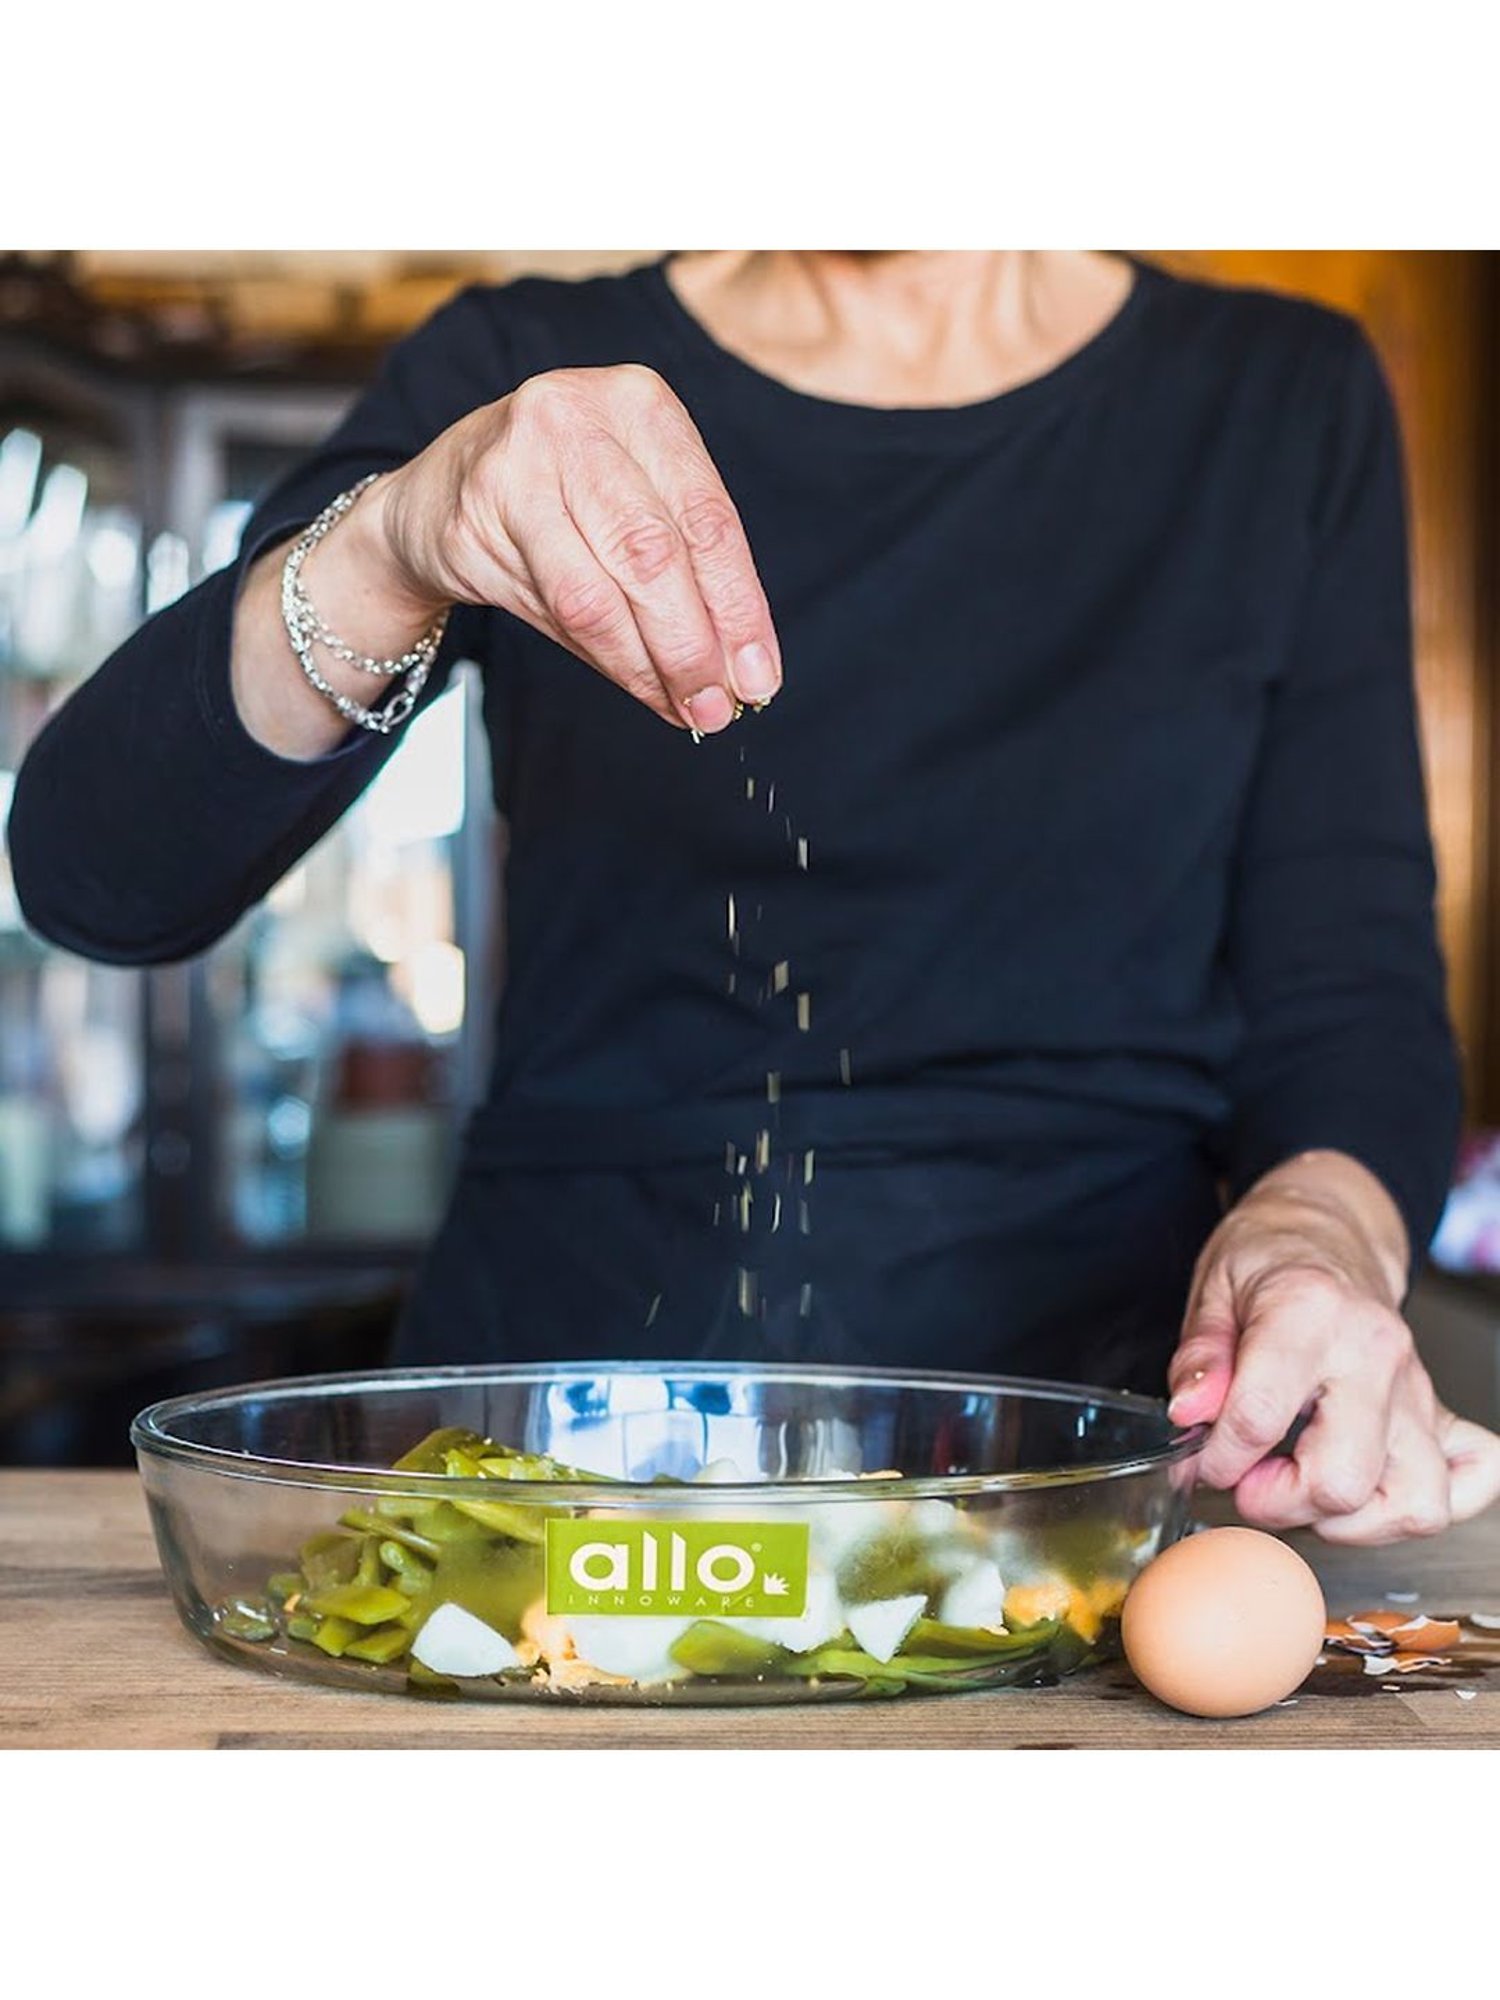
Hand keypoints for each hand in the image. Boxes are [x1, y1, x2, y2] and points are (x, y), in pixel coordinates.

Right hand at [375, 364, 781, 734]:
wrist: (442, 494)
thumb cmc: (566, 498)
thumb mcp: (638, 504)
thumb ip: (690, 572)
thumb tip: (743, 670)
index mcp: (640, 403)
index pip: (707, 518)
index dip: (740, 607)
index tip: (761, 676)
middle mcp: (577, 418)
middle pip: (655, 555)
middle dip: (695, 646)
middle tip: (721, 708)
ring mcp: (517, 464)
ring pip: (600, 593)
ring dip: (651, 666)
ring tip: (687, 709)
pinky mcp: (474, 516)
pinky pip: (555, 608)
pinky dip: (608, 660)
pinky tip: (638, 686)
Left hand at [1167, 1151, 1499, 1542]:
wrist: (1329, 1235)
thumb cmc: (1270, 1260)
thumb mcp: (1212, 1290)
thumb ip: (1199, 1359)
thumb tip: (1190, 1416)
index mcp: (1310, 1312)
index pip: (1260, 1416)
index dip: (1218, 1456)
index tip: (1203, 1457)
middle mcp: (1375, 1353)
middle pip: (1342, 1480)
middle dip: (1279, 1501)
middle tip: (1249, 1478)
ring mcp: (1416, 1388)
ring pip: (1414, 1503)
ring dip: (1349, 1521)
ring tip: (1304, 1488)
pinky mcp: (1440, 1413)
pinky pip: (1470, 1483)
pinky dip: (1422, 1507)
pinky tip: (1370, 1495)